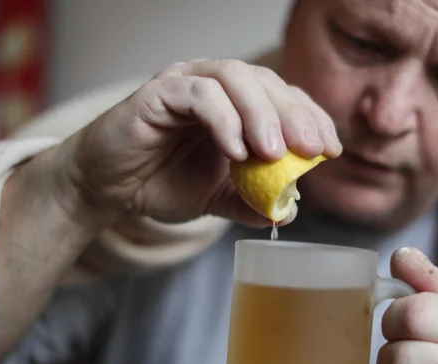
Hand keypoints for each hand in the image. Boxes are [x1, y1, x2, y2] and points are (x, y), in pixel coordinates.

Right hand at [51, 59, 341, 226]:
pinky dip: (223, 119)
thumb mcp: (218, 198)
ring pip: (235, 78)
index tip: (330, 150)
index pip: (284, 98)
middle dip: (295, 115)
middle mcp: (214, 85)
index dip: (311, 119)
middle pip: (266, 83)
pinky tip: (236, 151)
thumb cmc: (160, 182)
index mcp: (236, 104)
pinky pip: (198, 94)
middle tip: (312, 149)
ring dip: (261, 114)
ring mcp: (186, 83)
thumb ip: (252, 201)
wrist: (107, 189)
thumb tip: (291, 210)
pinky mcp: (158, 92)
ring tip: (274, 152)